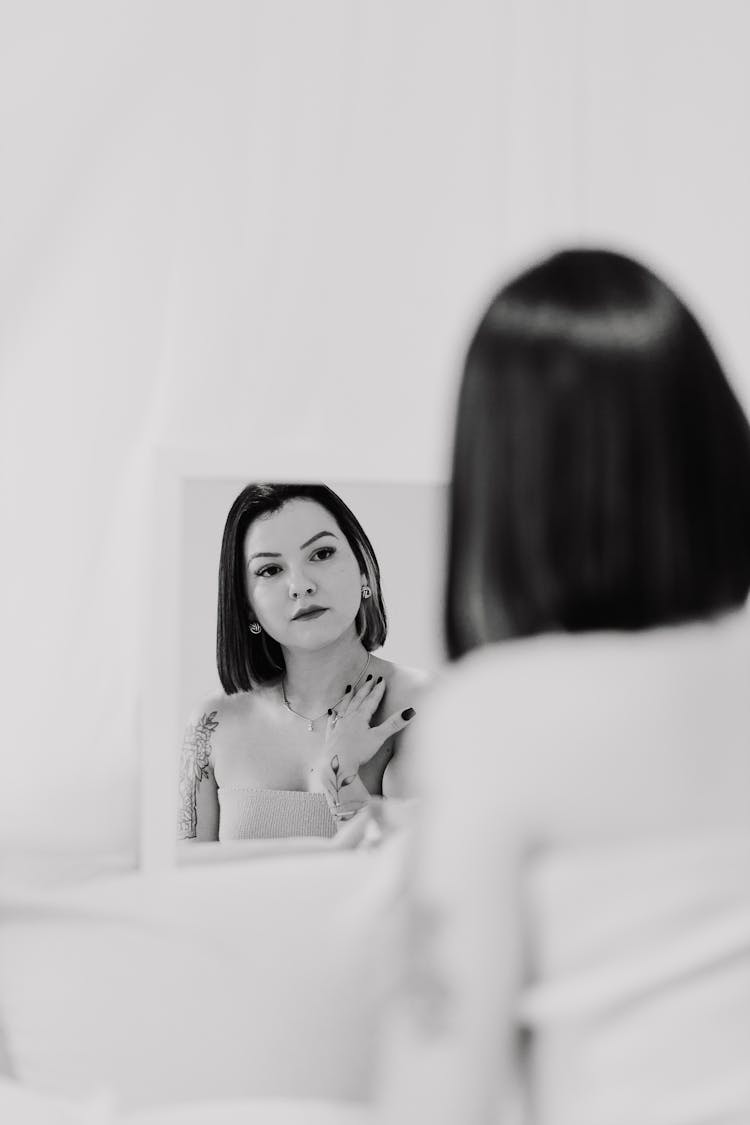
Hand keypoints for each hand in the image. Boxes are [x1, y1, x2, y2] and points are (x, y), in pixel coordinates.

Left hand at [317, 674, 415, 819]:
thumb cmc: (358, 751)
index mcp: (361, 717)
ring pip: (344, 707)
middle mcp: (349, 718)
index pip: (371, 700)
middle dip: (365, 689)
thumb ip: (394, 724)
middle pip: (358, 700)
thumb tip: (410, 711)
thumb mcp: (379, 737)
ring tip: (349, 688)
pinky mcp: (331, 735)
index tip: (381, 680)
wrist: (337, 765)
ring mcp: (338, 726)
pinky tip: (331, 712)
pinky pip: (332, 721)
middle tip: (369, 679)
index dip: (378, 690)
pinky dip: (333, 715)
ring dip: (348, 697)